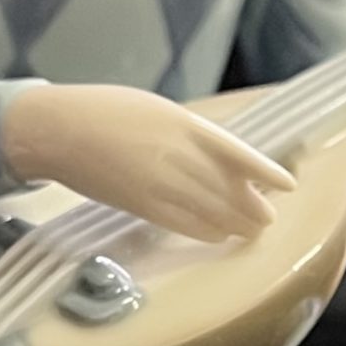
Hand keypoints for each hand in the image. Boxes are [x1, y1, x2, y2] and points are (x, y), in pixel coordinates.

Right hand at [2, 84, 295, 243]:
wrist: (58, 130)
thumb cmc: (105, 111)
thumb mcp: (155, 110)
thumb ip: (187, 133)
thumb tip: (216, 156)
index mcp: (182, 124)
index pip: (237, 154)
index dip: (265, 172)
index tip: (287, 185)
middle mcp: (176, 156)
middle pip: (228, 188)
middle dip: (253, 206)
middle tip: (268, 216)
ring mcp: (158, 183)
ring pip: (210, 210)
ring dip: (235, 223)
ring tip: (252, 230)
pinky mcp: (140, 205)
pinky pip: (183, 223)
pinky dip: (205, 231)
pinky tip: (219, 236)